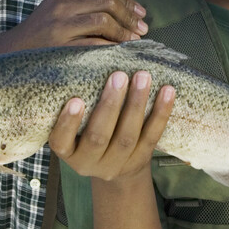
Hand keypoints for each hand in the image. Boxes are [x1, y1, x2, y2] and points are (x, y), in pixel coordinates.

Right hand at [12, 0, 147, 48]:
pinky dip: (111, 46)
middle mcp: (63, 5)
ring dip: (124, 31)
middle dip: (130, 16)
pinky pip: (93, 44)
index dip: (127, 1)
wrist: (12, 53)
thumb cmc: (42, 31)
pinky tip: (120, 51)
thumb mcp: (63, 6)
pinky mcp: (60, 46)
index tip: (141, 13)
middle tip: (143, 28)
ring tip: (135, 40)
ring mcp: (60, 25)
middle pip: (107, 3)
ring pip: (103, 21)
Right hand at [48, 70, 175, 181]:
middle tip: (118, 76)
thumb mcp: (75, 126)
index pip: (61, 141)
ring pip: (127, 136)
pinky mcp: (139, 160)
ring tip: (143, 77)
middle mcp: (89, 162)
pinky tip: (167, 91)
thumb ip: (76, 103)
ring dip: (136, 104)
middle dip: (110, 105)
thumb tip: (85, 62)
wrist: (114, 166)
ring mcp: (116, 165)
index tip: (75, 100)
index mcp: (68, 152)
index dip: (68, 123)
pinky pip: (152, 136)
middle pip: (98, 136)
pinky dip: (160, 113)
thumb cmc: (87, 132)